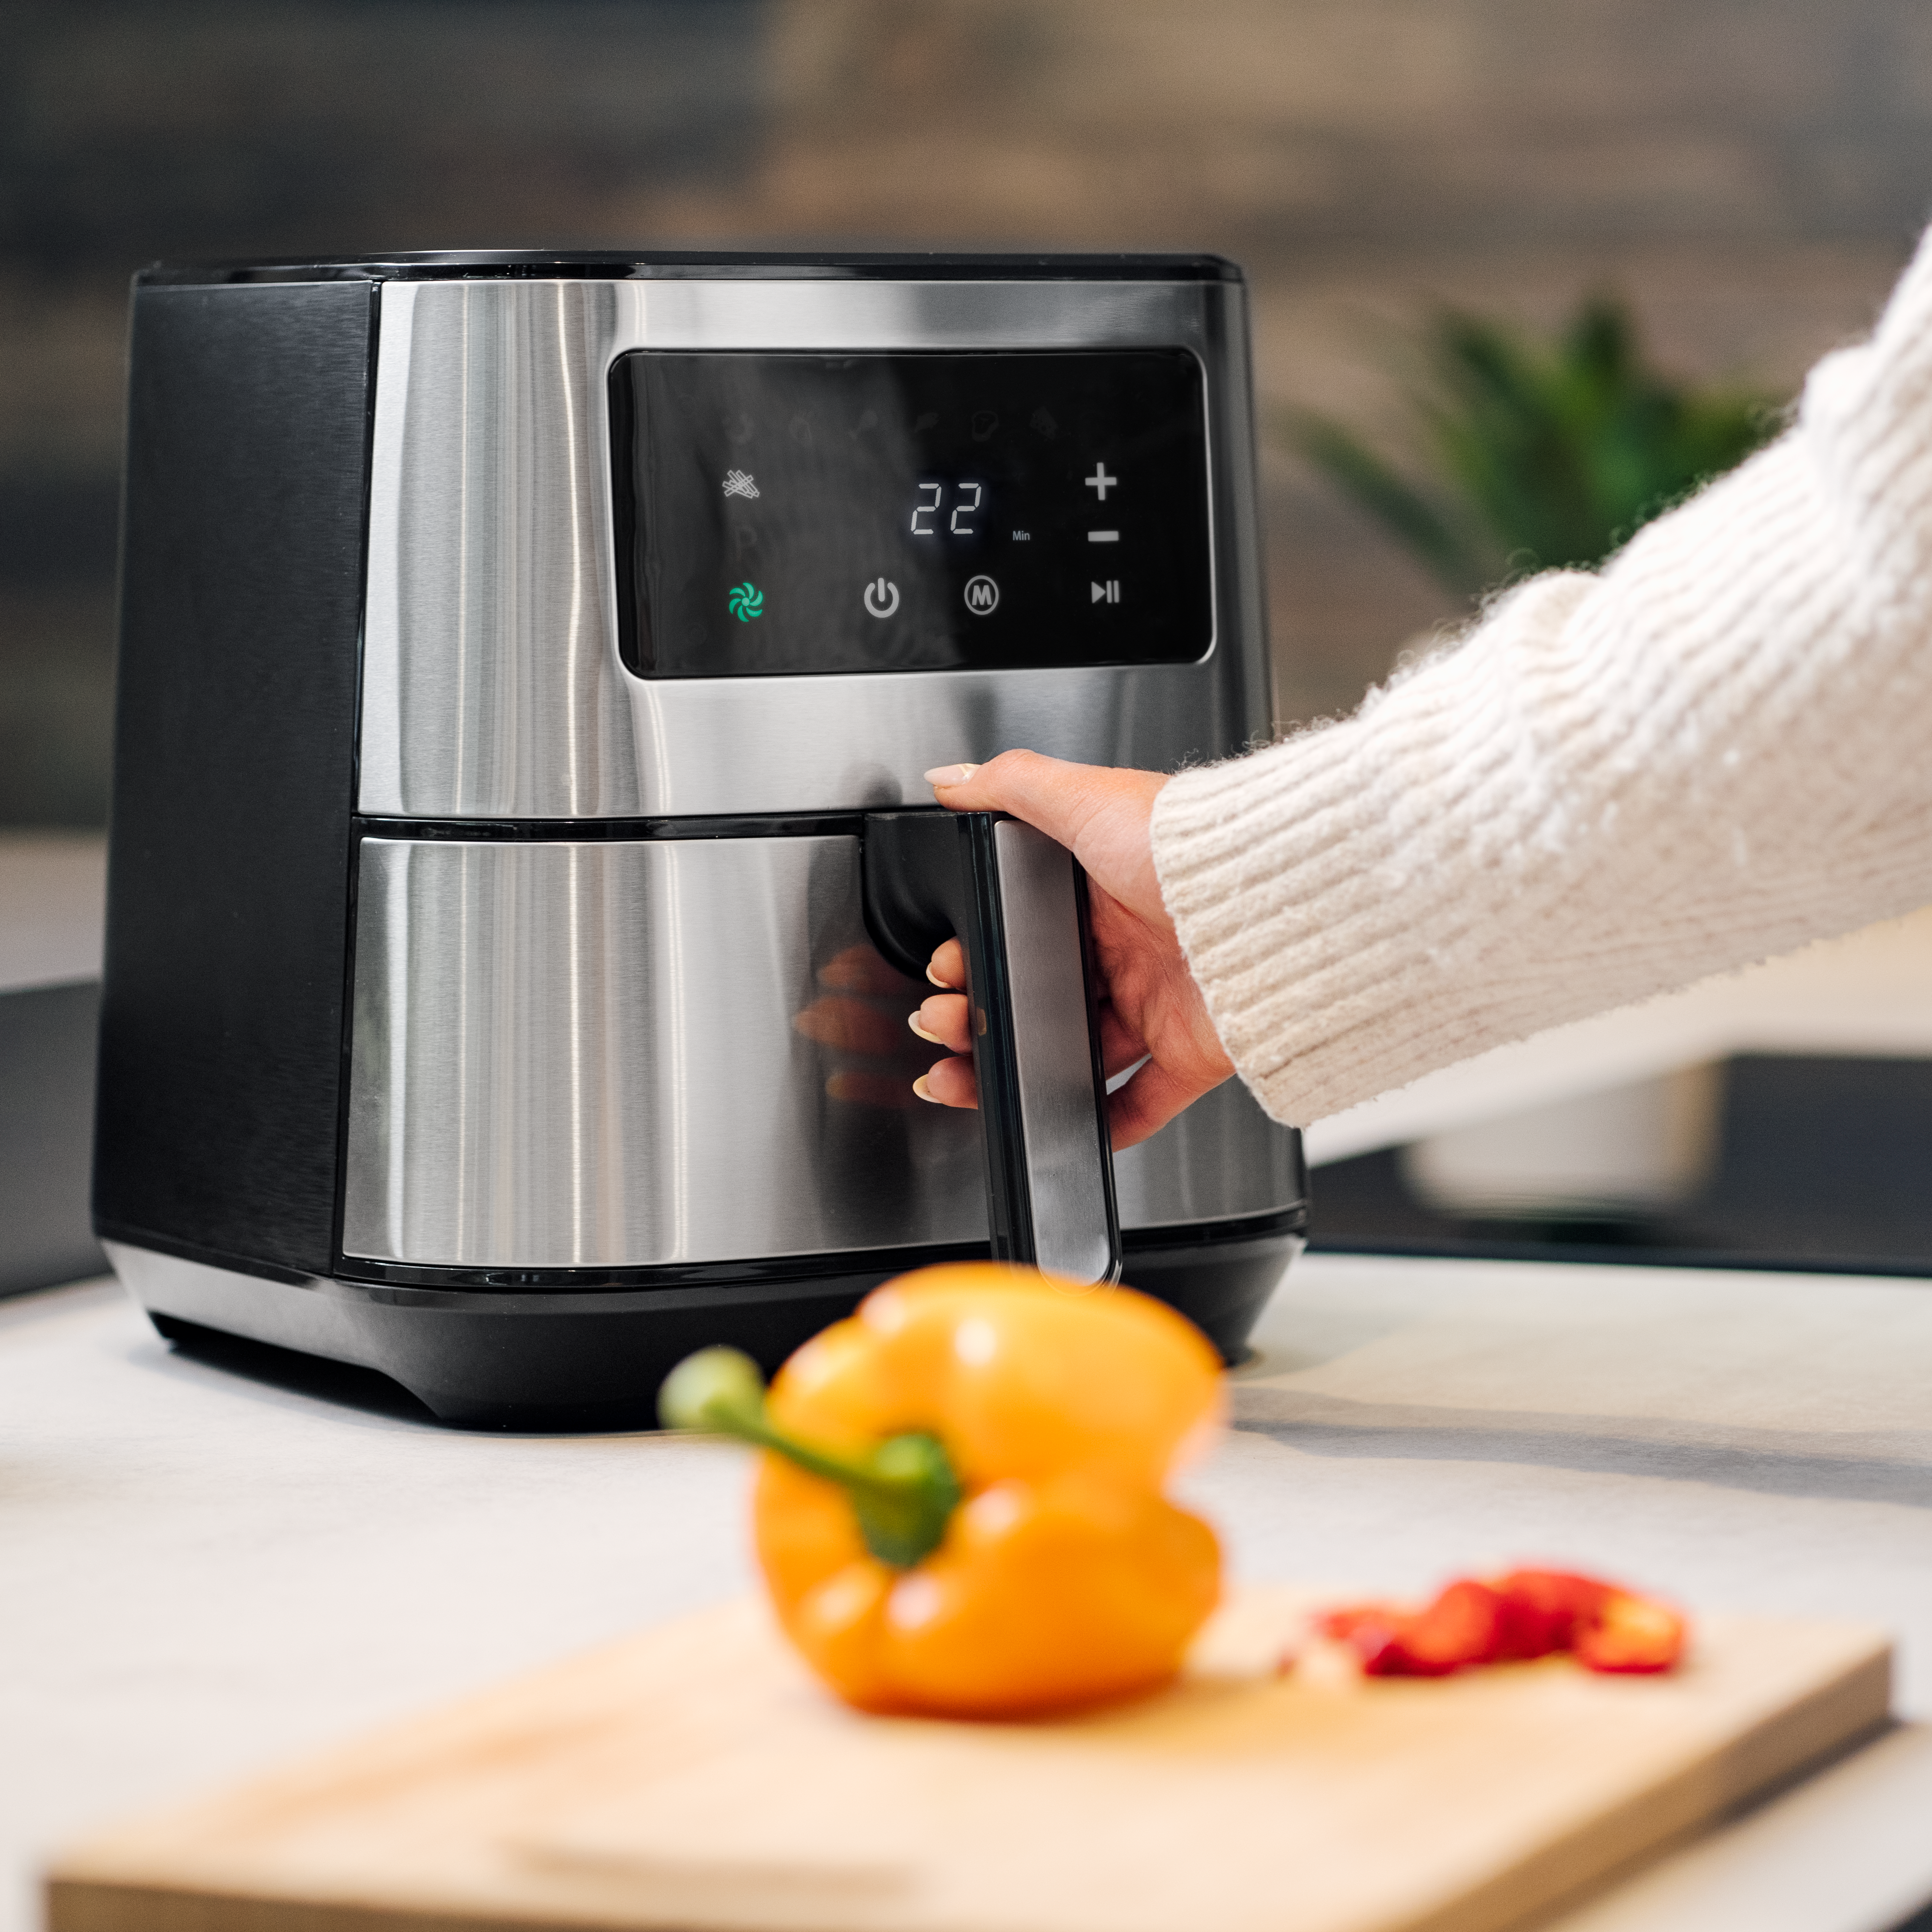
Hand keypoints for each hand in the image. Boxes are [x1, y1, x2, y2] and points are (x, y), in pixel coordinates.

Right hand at [908, 751, 1233, 1148]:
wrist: (1267, 906)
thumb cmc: (1187, 848)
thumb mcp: (1088, 797)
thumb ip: (1013, 787)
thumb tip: (953, 782)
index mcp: (1104, 890)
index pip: (1023, 929)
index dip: (977, 952)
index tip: (945, 966)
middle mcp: (1131, 948)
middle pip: (1038, 995)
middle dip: (978, 1015)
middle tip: (945, 1021)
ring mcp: (1159, 1004)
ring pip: (1070, 1052)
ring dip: (1015, 1069)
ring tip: (966, 1078)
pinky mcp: (1189, 1054)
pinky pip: (1141, 1102)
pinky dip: (1101, 1121)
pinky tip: (1058, 1122)